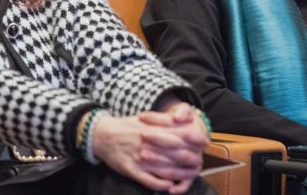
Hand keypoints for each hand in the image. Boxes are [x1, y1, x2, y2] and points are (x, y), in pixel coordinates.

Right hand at [92, 108, 206, 193]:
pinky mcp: (130, 169)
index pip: (177, 133)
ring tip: (190, 176)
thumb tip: (187, 119)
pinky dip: (160, 184)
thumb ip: (165, 120)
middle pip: (174, 152)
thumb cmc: (127, 127)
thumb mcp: (146, 119)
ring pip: (164, 168)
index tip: (204, 143)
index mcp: (151, 128)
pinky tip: (170, 186)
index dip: (192, 139)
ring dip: (179, 174)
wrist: (101, 134)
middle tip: (199, 162)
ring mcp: (138, 157)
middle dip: (189, 158)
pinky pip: (148, 179)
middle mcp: (146, 142)